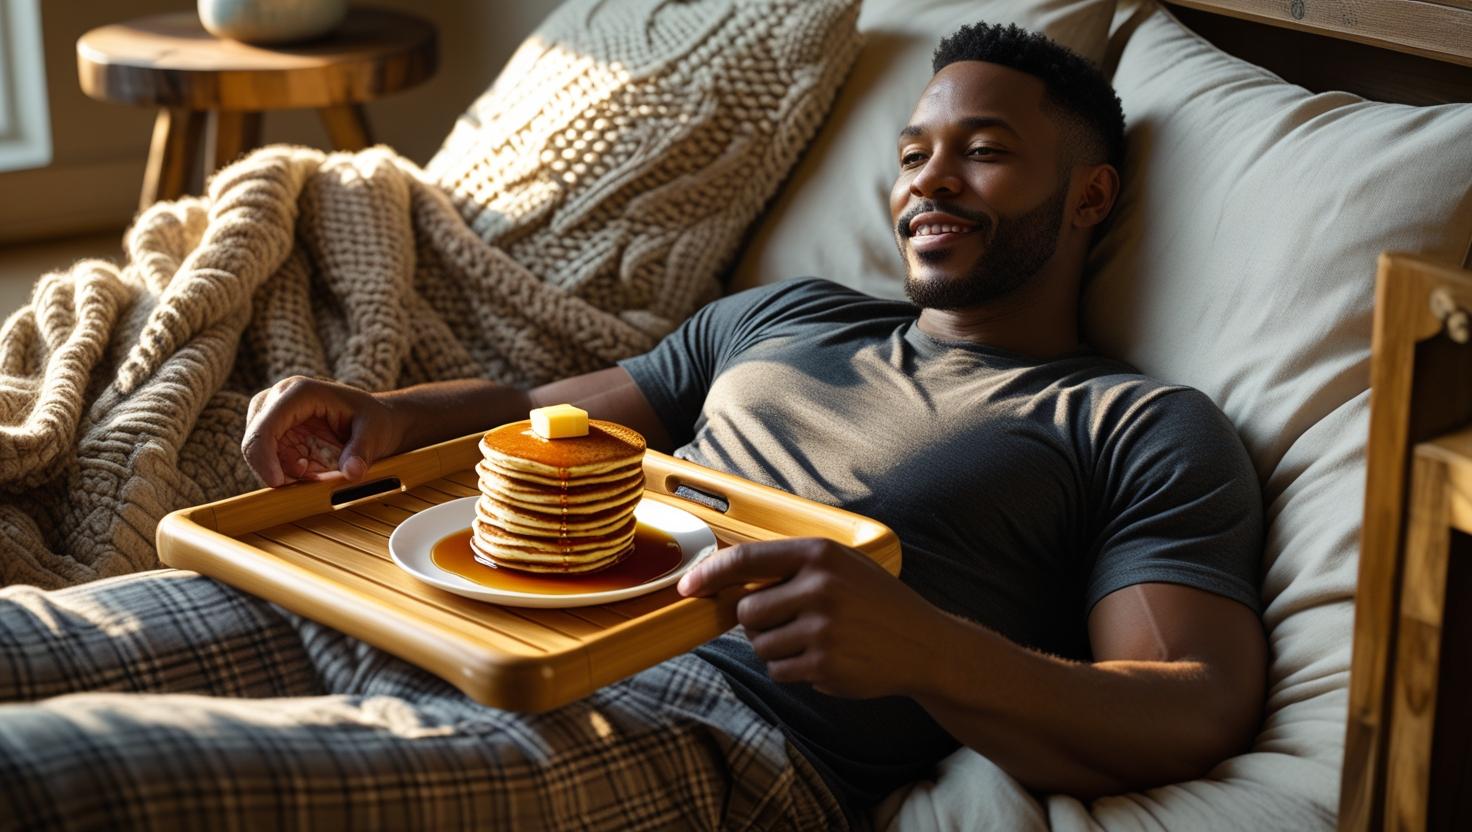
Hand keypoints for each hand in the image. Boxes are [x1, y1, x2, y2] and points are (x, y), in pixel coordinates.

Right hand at [241, 376, 405, 486]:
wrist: (377, 419)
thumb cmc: (375, 421)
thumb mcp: (374, 434)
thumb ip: (362, 452)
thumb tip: (352, 473)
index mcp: (300, 392)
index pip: (265, 425)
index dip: (264, 457)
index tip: (279, 484)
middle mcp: (280, 397)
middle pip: (254, 439)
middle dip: (274, 468)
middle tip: (308, 479)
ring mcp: (273, 413)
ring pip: (258, 452)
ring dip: (282, 470)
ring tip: (315, 472)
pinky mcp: (275, 430)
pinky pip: (268, 457)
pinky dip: (285, 471)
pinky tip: (309, 470)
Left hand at [677, 537, 945, 698]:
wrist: (925, 644)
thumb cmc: (876, 602)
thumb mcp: (842, 566)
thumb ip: (793, 567)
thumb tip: (728, 578)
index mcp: (820, 554)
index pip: (746, 559)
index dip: (710, 573)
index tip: (688, 586)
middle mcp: (819, 588)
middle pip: (747, 610)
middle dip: (758, 620)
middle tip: (788, 620)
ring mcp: (822, 628)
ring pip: (760, 643)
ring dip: (776, 646)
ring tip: (813, 639)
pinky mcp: (824, 665)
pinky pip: (778, 670)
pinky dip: (791, 669)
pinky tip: (823, 658)